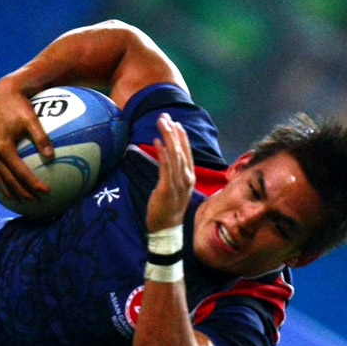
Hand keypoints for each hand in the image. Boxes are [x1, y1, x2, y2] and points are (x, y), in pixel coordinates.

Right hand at [0, 79, 52, 200]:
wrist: (1, 92)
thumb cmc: (20, 104)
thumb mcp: (32, 118)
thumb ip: (41, 137)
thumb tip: (51, 155)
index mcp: (4, 147)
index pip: (20, 172)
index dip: (33, 184)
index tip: (45, 192)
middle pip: (8, 179)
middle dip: (22, 192)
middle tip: (35, 201)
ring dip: (7, 190)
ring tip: (18, 200)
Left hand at [146, 113, 194, 231]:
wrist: (167, 229)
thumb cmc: (168, 209)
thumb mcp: (173, 189)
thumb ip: (173, 174)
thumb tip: (167, 162)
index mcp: (188, 177)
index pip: (186, 152)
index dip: (181, 137)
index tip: (175, 123)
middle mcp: (186, 178)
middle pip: (181, 149)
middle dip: (173, 131)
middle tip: (165, 117)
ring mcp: (177, 183)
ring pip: (174, 155)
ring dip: (168, 137)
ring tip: (161, 123)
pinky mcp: (167, 188)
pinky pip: (166, 167)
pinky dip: (163, 153)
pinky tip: (158, 141)